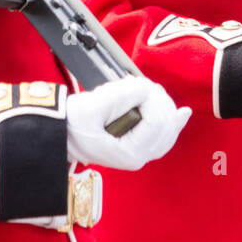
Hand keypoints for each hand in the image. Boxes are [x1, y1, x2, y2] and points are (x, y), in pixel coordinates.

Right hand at [66, 76, 190, 170]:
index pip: (156, 122)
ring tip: (149, 91)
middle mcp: (138, 156)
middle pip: (166, 125)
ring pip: (168, 129)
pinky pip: (163, 134)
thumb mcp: (92, 107)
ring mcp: (140, 152)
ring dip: (163, 106)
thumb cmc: (71, 124)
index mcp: (129, 152)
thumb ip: (121, 96)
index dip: (153, 98)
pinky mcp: (138, 144)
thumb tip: (145, 87)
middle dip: (159, 100)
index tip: (138, 84)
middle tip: (140, 85)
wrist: (59, 134)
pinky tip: (182, 113)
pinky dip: (173, 121)